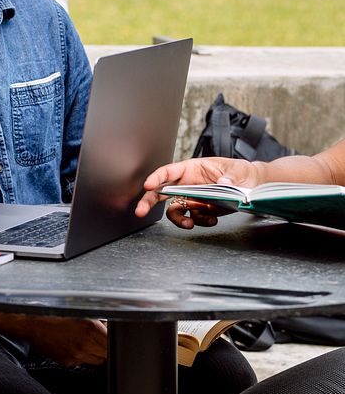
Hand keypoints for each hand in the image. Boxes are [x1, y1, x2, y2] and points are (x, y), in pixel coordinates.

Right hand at [15, 317, 107, 366]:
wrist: (32, 324)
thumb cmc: (53, 313)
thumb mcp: (79, 309)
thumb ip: (98, 319)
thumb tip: (109, 324)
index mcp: (90, 328)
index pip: (113, 342)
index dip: (112, 337)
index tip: (109, 334)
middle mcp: (84, 344)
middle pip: (107, 354)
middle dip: (105, 346)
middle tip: (98, 337)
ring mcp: (76, 355)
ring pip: (96, 360)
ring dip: (95, 352)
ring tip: (85, 340)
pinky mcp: (68, 362)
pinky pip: (82, 361)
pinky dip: (81, 355)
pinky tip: (73, 344)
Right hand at [135, 157, 261, 228]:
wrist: (252, 187)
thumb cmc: (241, 172)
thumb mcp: (238, 171)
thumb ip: (230, 177)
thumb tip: (223, 184)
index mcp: (191, 168)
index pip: (169, 172)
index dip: (156, 178)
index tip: (148, 185)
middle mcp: (187, 184)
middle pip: (161, 192)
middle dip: (148, 202)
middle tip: (140, 211)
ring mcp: (192, 198)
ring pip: (174, 209)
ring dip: (178, 219)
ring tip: (188, 225)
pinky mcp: (200, 210)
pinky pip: (192, 218)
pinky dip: (199, 222)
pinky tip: (211, 220)